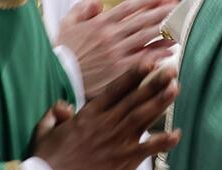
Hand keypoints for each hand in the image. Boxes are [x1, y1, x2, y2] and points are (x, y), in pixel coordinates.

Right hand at [33, 63, 180, 169]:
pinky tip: (176, 134)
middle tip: (172, 69)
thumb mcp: (45, 133)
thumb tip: (61, 105)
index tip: (149, 62)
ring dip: (160, 102)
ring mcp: (117, 141)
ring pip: (142, 117)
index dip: (133, 75)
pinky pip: (147, 148)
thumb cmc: (48, 160)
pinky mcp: (124, 160)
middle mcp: (105, 124)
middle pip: (134, 99)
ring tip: (175, 88)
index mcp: (89, 115)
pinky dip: (163, 142)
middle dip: (154, 83)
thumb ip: (54, 115)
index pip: (115, 90)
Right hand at [56, 0, 179, 97]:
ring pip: (146, 37)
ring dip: (165, 29)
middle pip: (143, 19)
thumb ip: (82, 9)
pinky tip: (171, 49)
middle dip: (163, 10)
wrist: (55, 78)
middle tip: (179, 3)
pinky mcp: (119, 70)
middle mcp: (111, 35)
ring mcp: (116, 52)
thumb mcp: (66, 24)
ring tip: (181, 23)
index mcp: (99, 23)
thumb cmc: (61, 52)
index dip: (147, 0)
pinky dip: (158, 53)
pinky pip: (143, 59)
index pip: (129, 7)